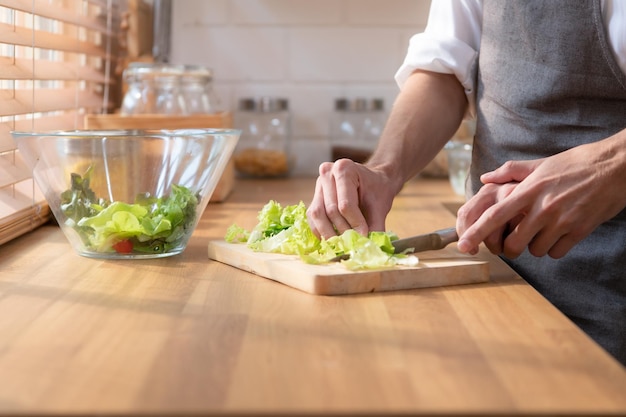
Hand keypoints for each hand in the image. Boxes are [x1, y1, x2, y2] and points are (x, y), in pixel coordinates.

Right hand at [306, 159, 400, 238]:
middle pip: (330, 210)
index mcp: (345, 168)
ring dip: (329, 233)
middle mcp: (327, 173)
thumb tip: (370, 247)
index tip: (364, 235)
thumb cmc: (377, 190)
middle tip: (353, 243)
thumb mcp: (381, 205)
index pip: (345, 203)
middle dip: (342, 230)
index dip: (354, 223)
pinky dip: (321, 232)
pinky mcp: (314, 198)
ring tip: (343, 243)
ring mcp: (318, 185)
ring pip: (317, 215)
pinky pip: (312, 219)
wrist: (373, 182)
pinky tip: (333, 239)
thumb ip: (376, 226)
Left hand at [456, 139, 625, 258]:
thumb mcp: (541, 164)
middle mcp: (543, 207)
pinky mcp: (580, 230)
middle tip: (513, 243)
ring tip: (543, 232)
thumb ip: (511, 172)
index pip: (495, 215)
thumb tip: (486, 179)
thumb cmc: (576, 163)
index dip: (475, 232)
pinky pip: (557, 253)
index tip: (462, 245)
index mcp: (529, 190)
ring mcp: (562, 220)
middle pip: (513, 242)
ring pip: (536, 250)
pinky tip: (560, 236)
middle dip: (509, 248)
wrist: (616, 166)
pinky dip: (555, 249)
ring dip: (535, 246)